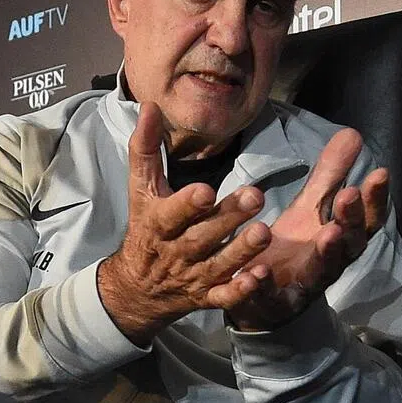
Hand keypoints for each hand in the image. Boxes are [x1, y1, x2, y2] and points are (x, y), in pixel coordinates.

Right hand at [97, 103, 272, 345]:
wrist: (136, 288)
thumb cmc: (145, 228)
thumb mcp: (141, 189)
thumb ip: (145, 148)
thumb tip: (150, 105)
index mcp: (159, 224)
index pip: (172, 214)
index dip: (188, 204)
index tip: (207, 190)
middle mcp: (177, 251)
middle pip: (202, 237)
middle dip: (227, 219)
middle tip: (256, 196)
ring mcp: (193, 276)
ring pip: (219, 265)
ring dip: (241, 251)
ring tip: (265, 232)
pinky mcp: (207, 296)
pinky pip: (225, 297)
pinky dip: (241, 290)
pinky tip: (261, 276)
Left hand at [228, 128, 388, 331]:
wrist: (259, 301)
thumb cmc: (292, 250)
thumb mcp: (309, 209)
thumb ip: (329, 176)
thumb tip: (353, 134)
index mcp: (340, 240)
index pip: (366, 220)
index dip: (375, 200)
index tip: (380, 173)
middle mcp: (329, 264)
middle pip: (349, 244)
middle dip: (351, 220)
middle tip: (349, 195)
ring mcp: (302, 286)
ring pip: (319, 272)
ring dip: (326, 254)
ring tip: (328, 233)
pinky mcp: (270, 303)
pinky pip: (268, 295)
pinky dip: (262, 284)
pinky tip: (256, 271)